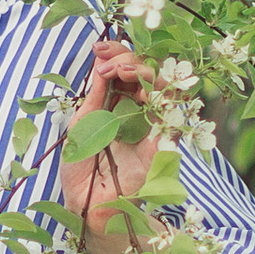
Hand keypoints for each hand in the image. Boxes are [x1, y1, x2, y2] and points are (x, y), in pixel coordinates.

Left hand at [60, 37, 159, 248]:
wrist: (86, 204)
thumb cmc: (82, 167)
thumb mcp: (82, 123)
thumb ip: (96, 95)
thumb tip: (103, 62)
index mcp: (120, 106)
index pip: (128, 72)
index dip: (117, 55)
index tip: (98, 49)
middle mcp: (140, 113)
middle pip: (148, 73)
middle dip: (128, 58)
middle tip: (107, 62)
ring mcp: (153, 126)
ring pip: (164, 86)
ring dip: (143, 71)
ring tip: (120, 71)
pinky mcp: (163, 143)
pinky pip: (172, 112)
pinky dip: (158, 93)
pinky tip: (136, 88)